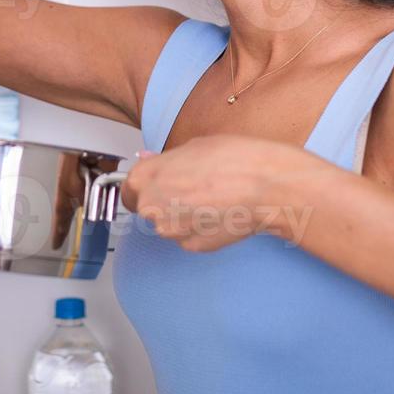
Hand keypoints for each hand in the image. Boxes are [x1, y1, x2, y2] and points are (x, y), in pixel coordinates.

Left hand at [120, 134, 326, 251]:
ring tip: (211, 199)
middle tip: (192, 188)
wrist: (266, 187)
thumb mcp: (194, 146)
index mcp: (146, 178)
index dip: (144, 185)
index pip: (127, 188)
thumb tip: (148, 160)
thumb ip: (165, 160)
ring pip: (169, 224)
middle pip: (148, 207)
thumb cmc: (235, 161)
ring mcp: (171, 231)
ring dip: (182, 215)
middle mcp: (152, 207)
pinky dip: (200, 228)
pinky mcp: (192, 246)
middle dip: (164, 200)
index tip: (157, 182)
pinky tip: (219, 213)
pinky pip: (188, 237)